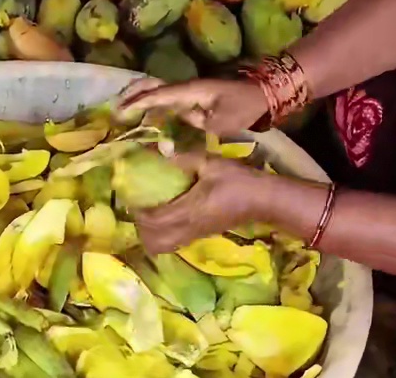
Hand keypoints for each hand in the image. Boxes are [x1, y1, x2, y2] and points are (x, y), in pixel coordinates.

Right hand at [117, 77, 267, 136]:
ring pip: (160, 92)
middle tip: (116, 108)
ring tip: (124, 110)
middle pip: (154, 87)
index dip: (138, 103)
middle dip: (134, 95)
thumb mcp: (222, 123)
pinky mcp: (196, 98)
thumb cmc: (244, 106)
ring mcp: (191, 91)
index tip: (121, 111)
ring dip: (143, 98)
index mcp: (191, 91)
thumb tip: (170, 141)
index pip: (159, 95)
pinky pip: (170, 99)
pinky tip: (149, 114)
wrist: (264, 94)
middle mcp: (187, 88)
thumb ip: (195, 129)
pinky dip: (155, 104)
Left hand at [135, 152, 261, 253]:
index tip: (131, 199)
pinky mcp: (203, 235)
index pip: (155, 221)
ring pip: (166, 246)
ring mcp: (197, 234)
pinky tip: (166, 218)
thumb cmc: (238, 180)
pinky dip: (164, 236)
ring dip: (152, 236)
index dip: (139, 214)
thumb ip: (185, 158)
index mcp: (189, 210)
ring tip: (148, 216)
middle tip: (138, 210)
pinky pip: (176, 242)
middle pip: (156, 242)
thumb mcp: (212, 163)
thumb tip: (162, 150)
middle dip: (142, 230)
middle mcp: (190, 227)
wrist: (264, 200)